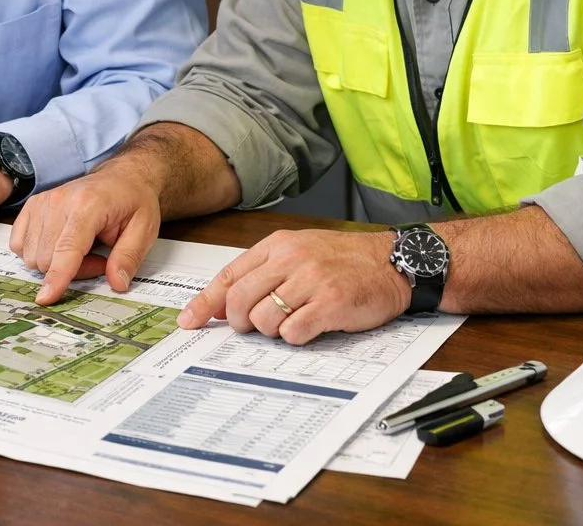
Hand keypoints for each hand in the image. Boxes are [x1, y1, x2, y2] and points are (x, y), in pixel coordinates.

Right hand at [9, 165, 160, 304]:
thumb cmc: (132, 201)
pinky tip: (59, 244)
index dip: (57, 276)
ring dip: (55, 263)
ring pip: (32, 256)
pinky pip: (19, 245)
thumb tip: (117, 283)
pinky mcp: (31, 207)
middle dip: (73, 270)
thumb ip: (129, 257)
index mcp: (88, 204)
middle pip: (48, 258)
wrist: (121, 176)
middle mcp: (59, 200)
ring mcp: (41, 202)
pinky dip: (38, 253)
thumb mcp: (145, 229)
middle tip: (98, 258)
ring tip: (83, 249)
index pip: (67, 248)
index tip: (46, 298)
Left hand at [177, 229, 408, 345]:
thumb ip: (265, 272)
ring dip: (272, 330)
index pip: (230, 276)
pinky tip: (310, 327)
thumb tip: (226, 304)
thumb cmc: (345, 260)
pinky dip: (296, 337)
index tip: (190, 321)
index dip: (206, 302)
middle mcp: (291, 259)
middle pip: (240, 301)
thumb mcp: (300, 251)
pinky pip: (293, 332)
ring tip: (294, 321)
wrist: (392, 262)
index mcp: (278, 245)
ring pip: (264, 319)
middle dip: (241, 322)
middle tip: (255, 326)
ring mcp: (311, 281)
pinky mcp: (330, 304)